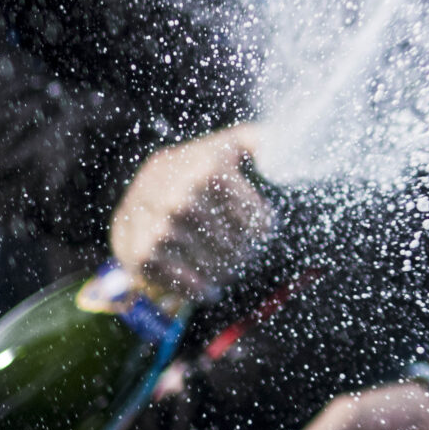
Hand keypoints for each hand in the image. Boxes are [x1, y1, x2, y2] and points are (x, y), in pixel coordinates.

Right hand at [109, 125, 274, 301]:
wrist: (137, 199)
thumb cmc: (194, 171)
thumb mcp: (225, 147)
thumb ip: (260, 139)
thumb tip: (291, 140)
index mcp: (205, 168)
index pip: (250, 213)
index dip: (261, 226)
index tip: (263, 231)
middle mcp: (177, 195)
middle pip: (231, 241)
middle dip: (243, 251)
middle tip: (246, 256)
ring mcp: (157, 226)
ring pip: (209, 263)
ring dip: (224, 272)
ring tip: (229, 271)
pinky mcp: (141, 253)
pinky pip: (181, 281)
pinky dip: (198, 290)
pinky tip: (209, 291)